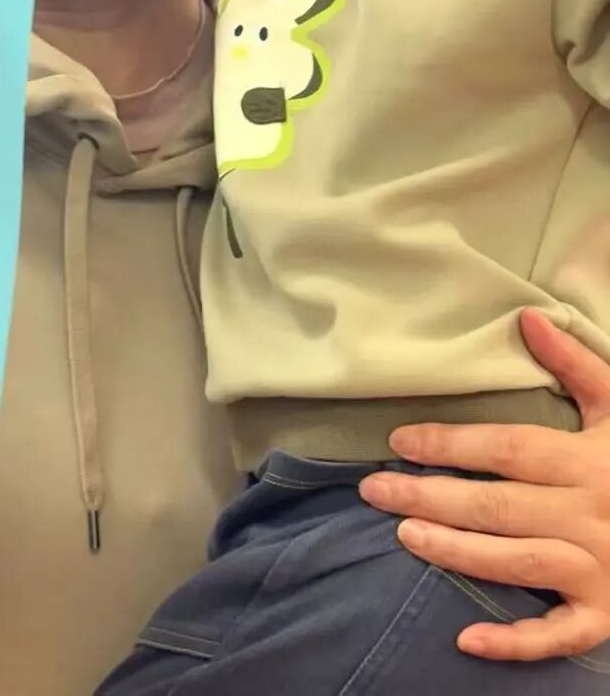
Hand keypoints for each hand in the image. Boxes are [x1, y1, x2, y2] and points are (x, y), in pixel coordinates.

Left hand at [359, 308, 609, 661]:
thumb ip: (576, 364)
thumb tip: (526, 318)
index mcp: (589, 461)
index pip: (508, 448)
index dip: (451, 443)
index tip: (399, 441)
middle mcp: (591, 515)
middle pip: (499, 505)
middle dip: (431, 496)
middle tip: (374, 491)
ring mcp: (601, 570)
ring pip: (517, 562)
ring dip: (456, 552)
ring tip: (405, 536)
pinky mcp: (608, 615)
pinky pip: (561, 635)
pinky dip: (516, 643)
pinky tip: (468, 640)